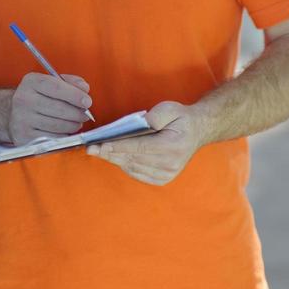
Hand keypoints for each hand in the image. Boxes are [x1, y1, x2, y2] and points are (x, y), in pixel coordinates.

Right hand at [9, 72, 92, 144]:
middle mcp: (24, 99)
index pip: (56, 87)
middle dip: (78, 113)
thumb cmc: (38, 96)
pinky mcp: (24, 136)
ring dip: (73, 125)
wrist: (12, 113)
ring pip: (58, 125)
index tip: (87, 102)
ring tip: (76, 122)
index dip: (75, 95)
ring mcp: (22, 119)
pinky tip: (65, 130)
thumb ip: (70, 82)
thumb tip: (84, 89)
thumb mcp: (50, 82)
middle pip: (59, 108)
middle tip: (85, 114)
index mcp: (31, 82)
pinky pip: (53, 138)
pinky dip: (64, 135)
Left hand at [87, 101, 201, 185]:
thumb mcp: (170, 108)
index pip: (140, 147)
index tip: (101, 145)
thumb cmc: (181, 118)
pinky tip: (116, 157)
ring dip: (115, 159)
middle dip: (110, 153)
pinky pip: (138, 174)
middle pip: (134, 159)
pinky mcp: (163, 179)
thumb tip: (136, 126)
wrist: (197, 131)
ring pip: (133, 168)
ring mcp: (167, 174)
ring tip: (99, 151)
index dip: (119, 146)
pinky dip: (125, 165)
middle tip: (91, 148)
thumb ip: (155, 116)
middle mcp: (171, 163)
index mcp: (173, 145)